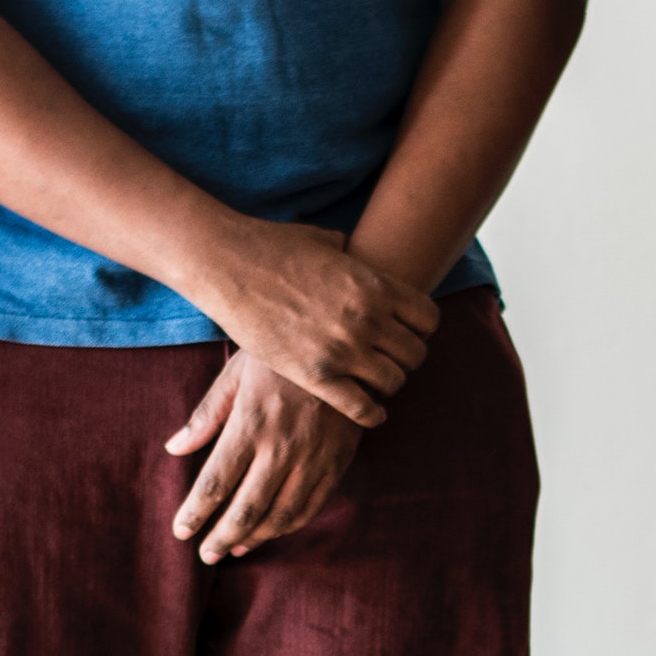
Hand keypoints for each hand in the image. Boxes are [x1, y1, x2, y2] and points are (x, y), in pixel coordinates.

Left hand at [166, 353, 361, 563]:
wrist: (346, 345)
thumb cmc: (280, 356)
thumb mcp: (236, 374)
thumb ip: (207, 415)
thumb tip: (174, 448)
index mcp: (251, 423)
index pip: (216, 482)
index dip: (196, 513)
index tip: (181, 531)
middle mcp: (282, 447)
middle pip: (247, 509)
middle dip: (222, 537)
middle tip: (205, 556)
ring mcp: (313, 458)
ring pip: (281, 516)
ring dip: (255, 538)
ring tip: (234, 548)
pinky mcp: (337, 463)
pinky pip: (310, 507)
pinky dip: (287, 526)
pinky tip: (270, 531)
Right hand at [186, 222, 441, 427]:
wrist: (227, 264)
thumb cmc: (272, 247)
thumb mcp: (324, 241)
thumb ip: (350, 253)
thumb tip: (356, 249)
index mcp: (374, 285)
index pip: (428, 320)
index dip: (419, 330)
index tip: (403, 334)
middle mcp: (366, 318)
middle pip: (415, 355)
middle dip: (404, 359)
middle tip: (386, 361)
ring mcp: (343, 349)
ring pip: (394, 383)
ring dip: (386, 385)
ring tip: (371, 382)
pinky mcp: (316, 376)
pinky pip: (363, 408)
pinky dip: (370, 414)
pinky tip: (368, 412)